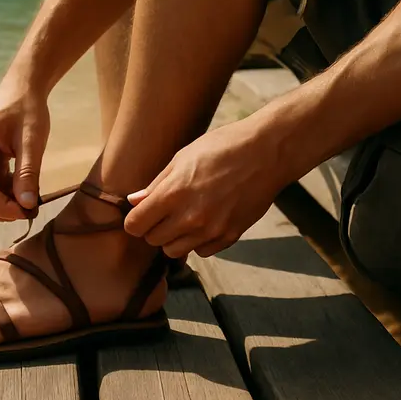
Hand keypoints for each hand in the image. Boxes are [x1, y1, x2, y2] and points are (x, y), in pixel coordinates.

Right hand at [0, 78, 49, 221]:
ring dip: (4, 202)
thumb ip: (28, 173)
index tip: (26, 212)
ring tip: (30, 202)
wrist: (23, 88)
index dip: (1, 207)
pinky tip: (24, 190)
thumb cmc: (28, 109)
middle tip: (30, 211)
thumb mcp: (32, 141)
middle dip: (2, 208)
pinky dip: (5, 192)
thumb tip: (27, 205)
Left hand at [124, 118, 280, 257]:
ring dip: (174, 238)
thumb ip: (157, 184)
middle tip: (166, 212)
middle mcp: (190, 217)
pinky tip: (207, 221)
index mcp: (173, 194)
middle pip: (153, 241)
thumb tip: (134, 201)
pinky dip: (199, 241)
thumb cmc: (221, 148)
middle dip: (154, 228)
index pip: (135, 226)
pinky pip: (201, 252)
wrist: (266, 153)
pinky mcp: (230, 237)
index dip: (135, 220)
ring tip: (186, 217)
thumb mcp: (182, 158)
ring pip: (174, 252)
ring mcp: (211, 230)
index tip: (143, 212)